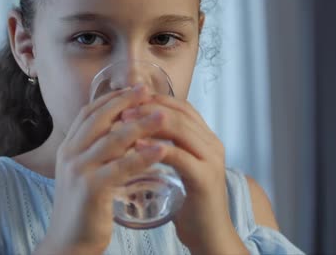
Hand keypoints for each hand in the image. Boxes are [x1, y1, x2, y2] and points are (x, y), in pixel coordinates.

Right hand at [38, 85, 166, 254]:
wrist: (69, 243)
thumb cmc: (84, 208)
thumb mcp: (87, 173)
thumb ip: (100, 153)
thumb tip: (126, 133)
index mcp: (69, 148)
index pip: (89, 112)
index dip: (112, 98)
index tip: (135, 88)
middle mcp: (70, 154)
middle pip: (99, 118)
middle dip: (126, 101)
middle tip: (148, 90)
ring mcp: (79, 171)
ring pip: (112, 140)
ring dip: (140, 124)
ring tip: (163, 115)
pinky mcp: (91, 189)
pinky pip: (120, 167)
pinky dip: (142, 157)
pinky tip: (160, 151)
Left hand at [121, 94, 247, 254]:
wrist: (211, 236)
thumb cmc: (191, 204)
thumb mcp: (181, 169)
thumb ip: (170, 148)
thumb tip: (140, 131)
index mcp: (207, 139)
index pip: (182, 107)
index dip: (155, 99)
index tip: (129, 99)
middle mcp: (213, 144)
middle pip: (180, 113)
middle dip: (149, 107)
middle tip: (123, 108)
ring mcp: (211, 160)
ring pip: (180, 129)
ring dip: (149, 122)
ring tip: (124, 121)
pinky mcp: (205, 178)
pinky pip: (178, 156)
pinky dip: (155, 148)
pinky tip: (135, 146)